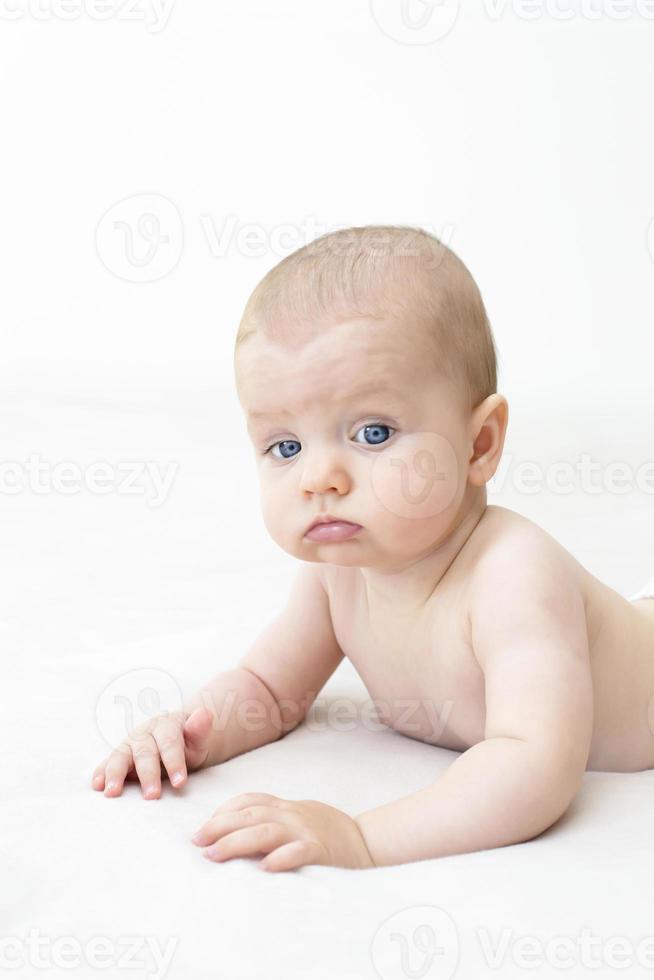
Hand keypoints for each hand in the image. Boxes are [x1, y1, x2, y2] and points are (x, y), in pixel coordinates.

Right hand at [91, 706, 213, 798]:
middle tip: (152, 796)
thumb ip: (199, 730)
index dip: (174, 762)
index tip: (180, 783)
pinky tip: (97, 785)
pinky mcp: (118, 756)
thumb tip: (205, 713)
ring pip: (120, 756)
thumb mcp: (198, 739)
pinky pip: (108, 763)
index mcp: (166, 725)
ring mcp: (129, 744)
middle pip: (144, 752)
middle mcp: (144, 732)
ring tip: (112, 793)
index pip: (169, 743)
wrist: (176, 738)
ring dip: (115, 774)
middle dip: (147, 774)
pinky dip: (101, 773)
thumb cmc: (189, 743)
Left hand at [191, 792, 375, 871]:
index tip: (203, 827)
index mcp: (287, 807)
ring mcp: (306, 831)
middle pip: (250, 814)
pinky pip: (299, 852)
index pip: (250, 800)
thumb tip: (239, 829)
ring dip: (236, 842)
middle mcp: (292, 815)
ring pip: (266, 831)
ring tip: (214, 855)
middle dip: (219, 826)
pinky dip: (281, 858)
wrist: (368, 841)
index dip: (224, 811)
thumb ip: (274, 819)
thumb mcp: (299, 818)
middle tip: (196, 841)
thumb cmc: (328, 833)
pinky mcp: (321, 850)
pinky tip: (264, 868)